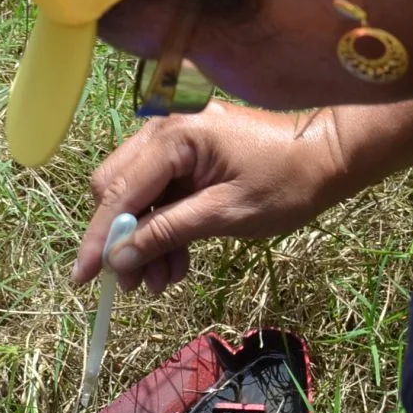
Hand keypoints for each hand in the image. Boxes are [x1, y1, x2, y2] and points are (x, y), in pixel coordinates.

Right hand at [74, 103, 351, 294]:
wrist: (329, 157)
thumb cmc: (287, 183)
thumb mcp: (226, 215)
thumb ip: (167, 232)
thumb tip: (119, 259)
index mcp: (176, 134)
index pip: (120, 191)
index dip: (101, 238)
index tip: (83, 279)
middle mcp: (166, 126)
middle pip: (118, 187)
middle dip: (125, 239)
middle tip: (138, 285)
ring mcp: (177, 136)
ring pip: (138, 194)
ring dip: (146, 239)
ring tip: (164, 282)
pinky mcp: (190, 151)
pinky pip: (161, 190)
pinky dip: (165, 225)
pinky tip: (177, 262)